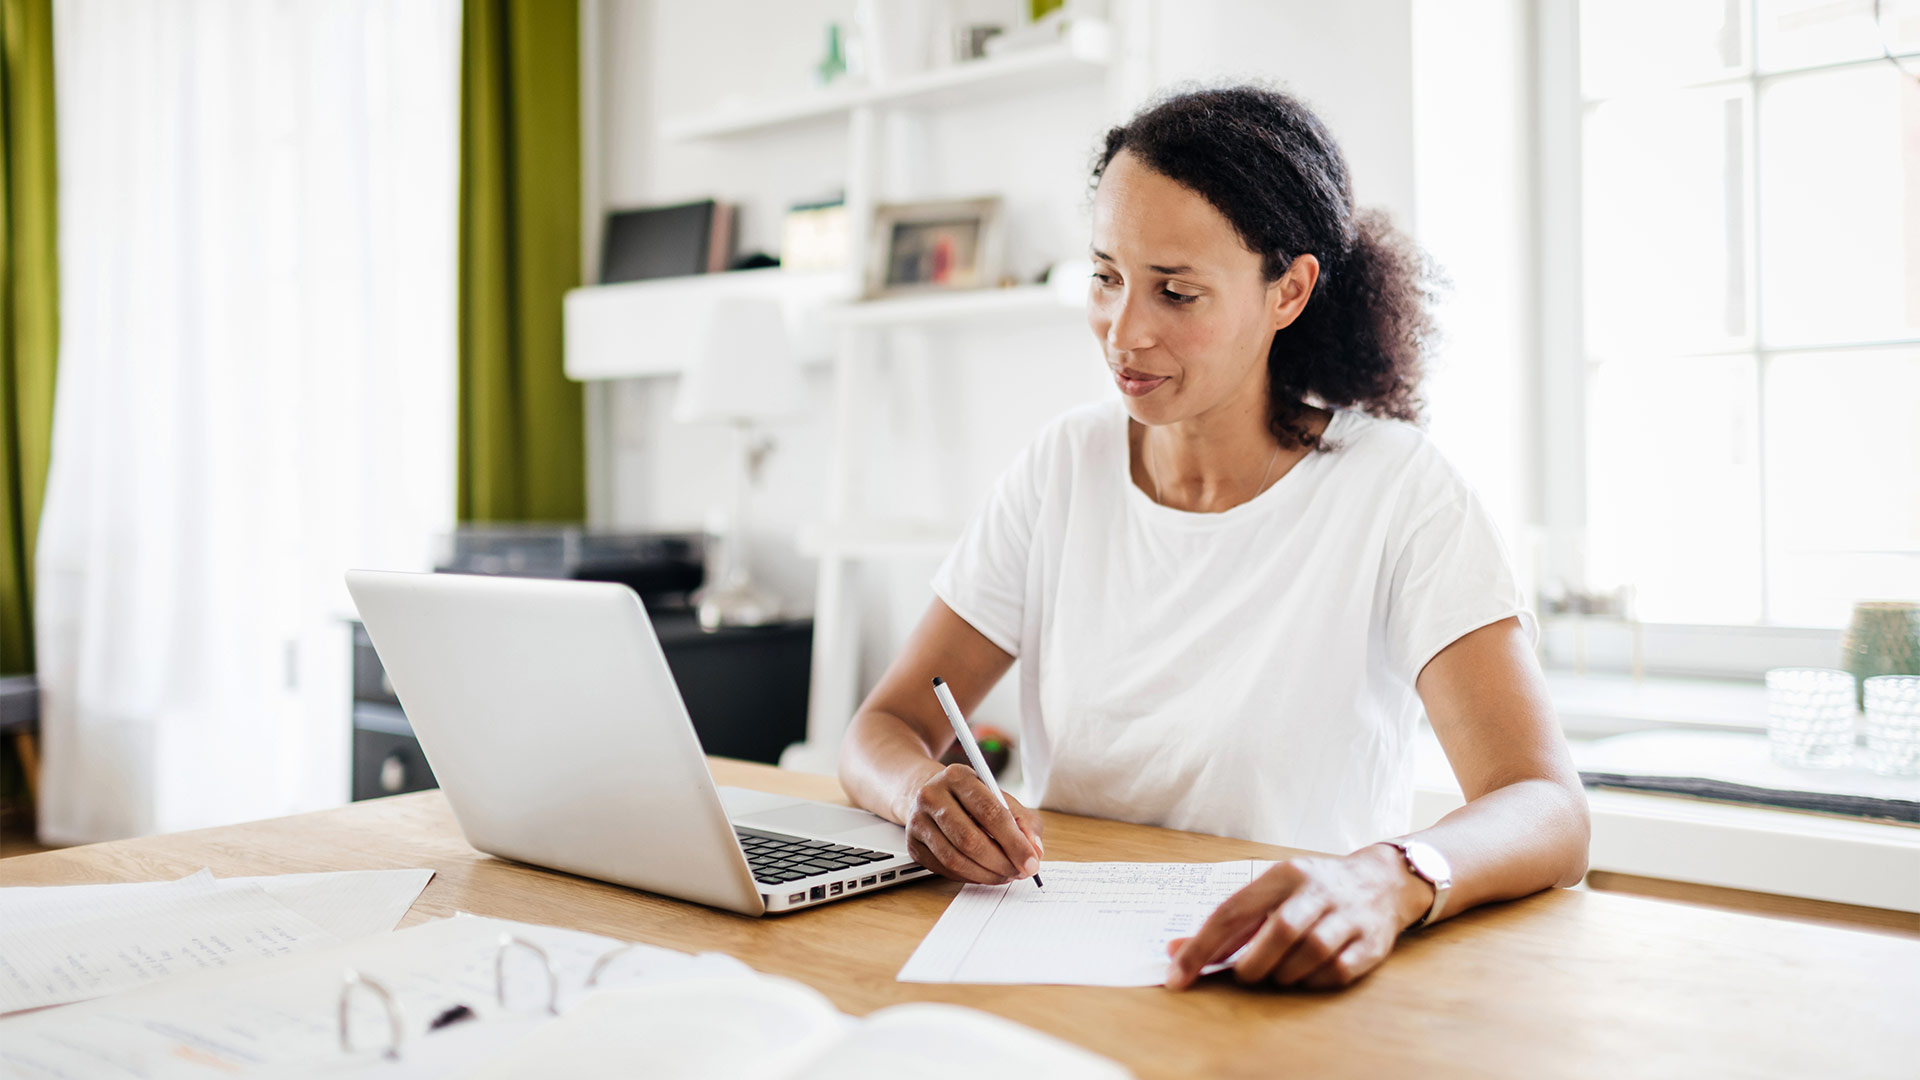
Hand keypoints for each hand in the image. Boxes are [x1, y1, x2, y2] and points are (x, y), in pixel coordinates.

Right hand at [900, 763, 1043, 883]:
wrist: (929, 793)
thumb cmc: (972, 798)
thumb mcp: (999, 797)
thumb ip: (1023, 822)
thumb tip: (1034, 853)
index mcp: (958, 776)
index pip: (990, 812)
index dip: (1014, 842)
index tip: (1031, 863)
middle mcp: (932, 796)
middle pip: (969, 839)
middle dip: (1000, 862)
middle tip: (1018, 873)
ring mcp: (918, 821)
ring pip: (954, 859)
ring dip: (986, 874)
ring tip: (1004, 875)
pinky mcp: (913, 844)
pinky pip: (944, 869)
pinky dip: (969, 877)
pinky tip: (984, 874)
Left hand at [1163, 845, 1430, 990]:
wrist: (1383, 881)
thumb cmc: (1311, 893)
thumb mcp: (1270, 893)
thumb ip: (1228, 925)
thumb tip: (1175, 952)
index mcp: (1283, 874)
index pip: (1233, 911)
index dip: (1201, 947)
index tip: (1177, 976)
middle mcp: (1317, 889)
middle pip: (1279, 931)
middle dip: (1252, 964)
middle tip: (1244, 976)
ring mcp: (1348, 915)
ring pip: (1311, 952)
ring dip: (1284, 973)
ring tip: (1276, 975)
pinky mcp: (1371, 942)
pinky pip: (1336, 971)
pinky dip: (1313, 981)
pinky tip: (1305, 976)